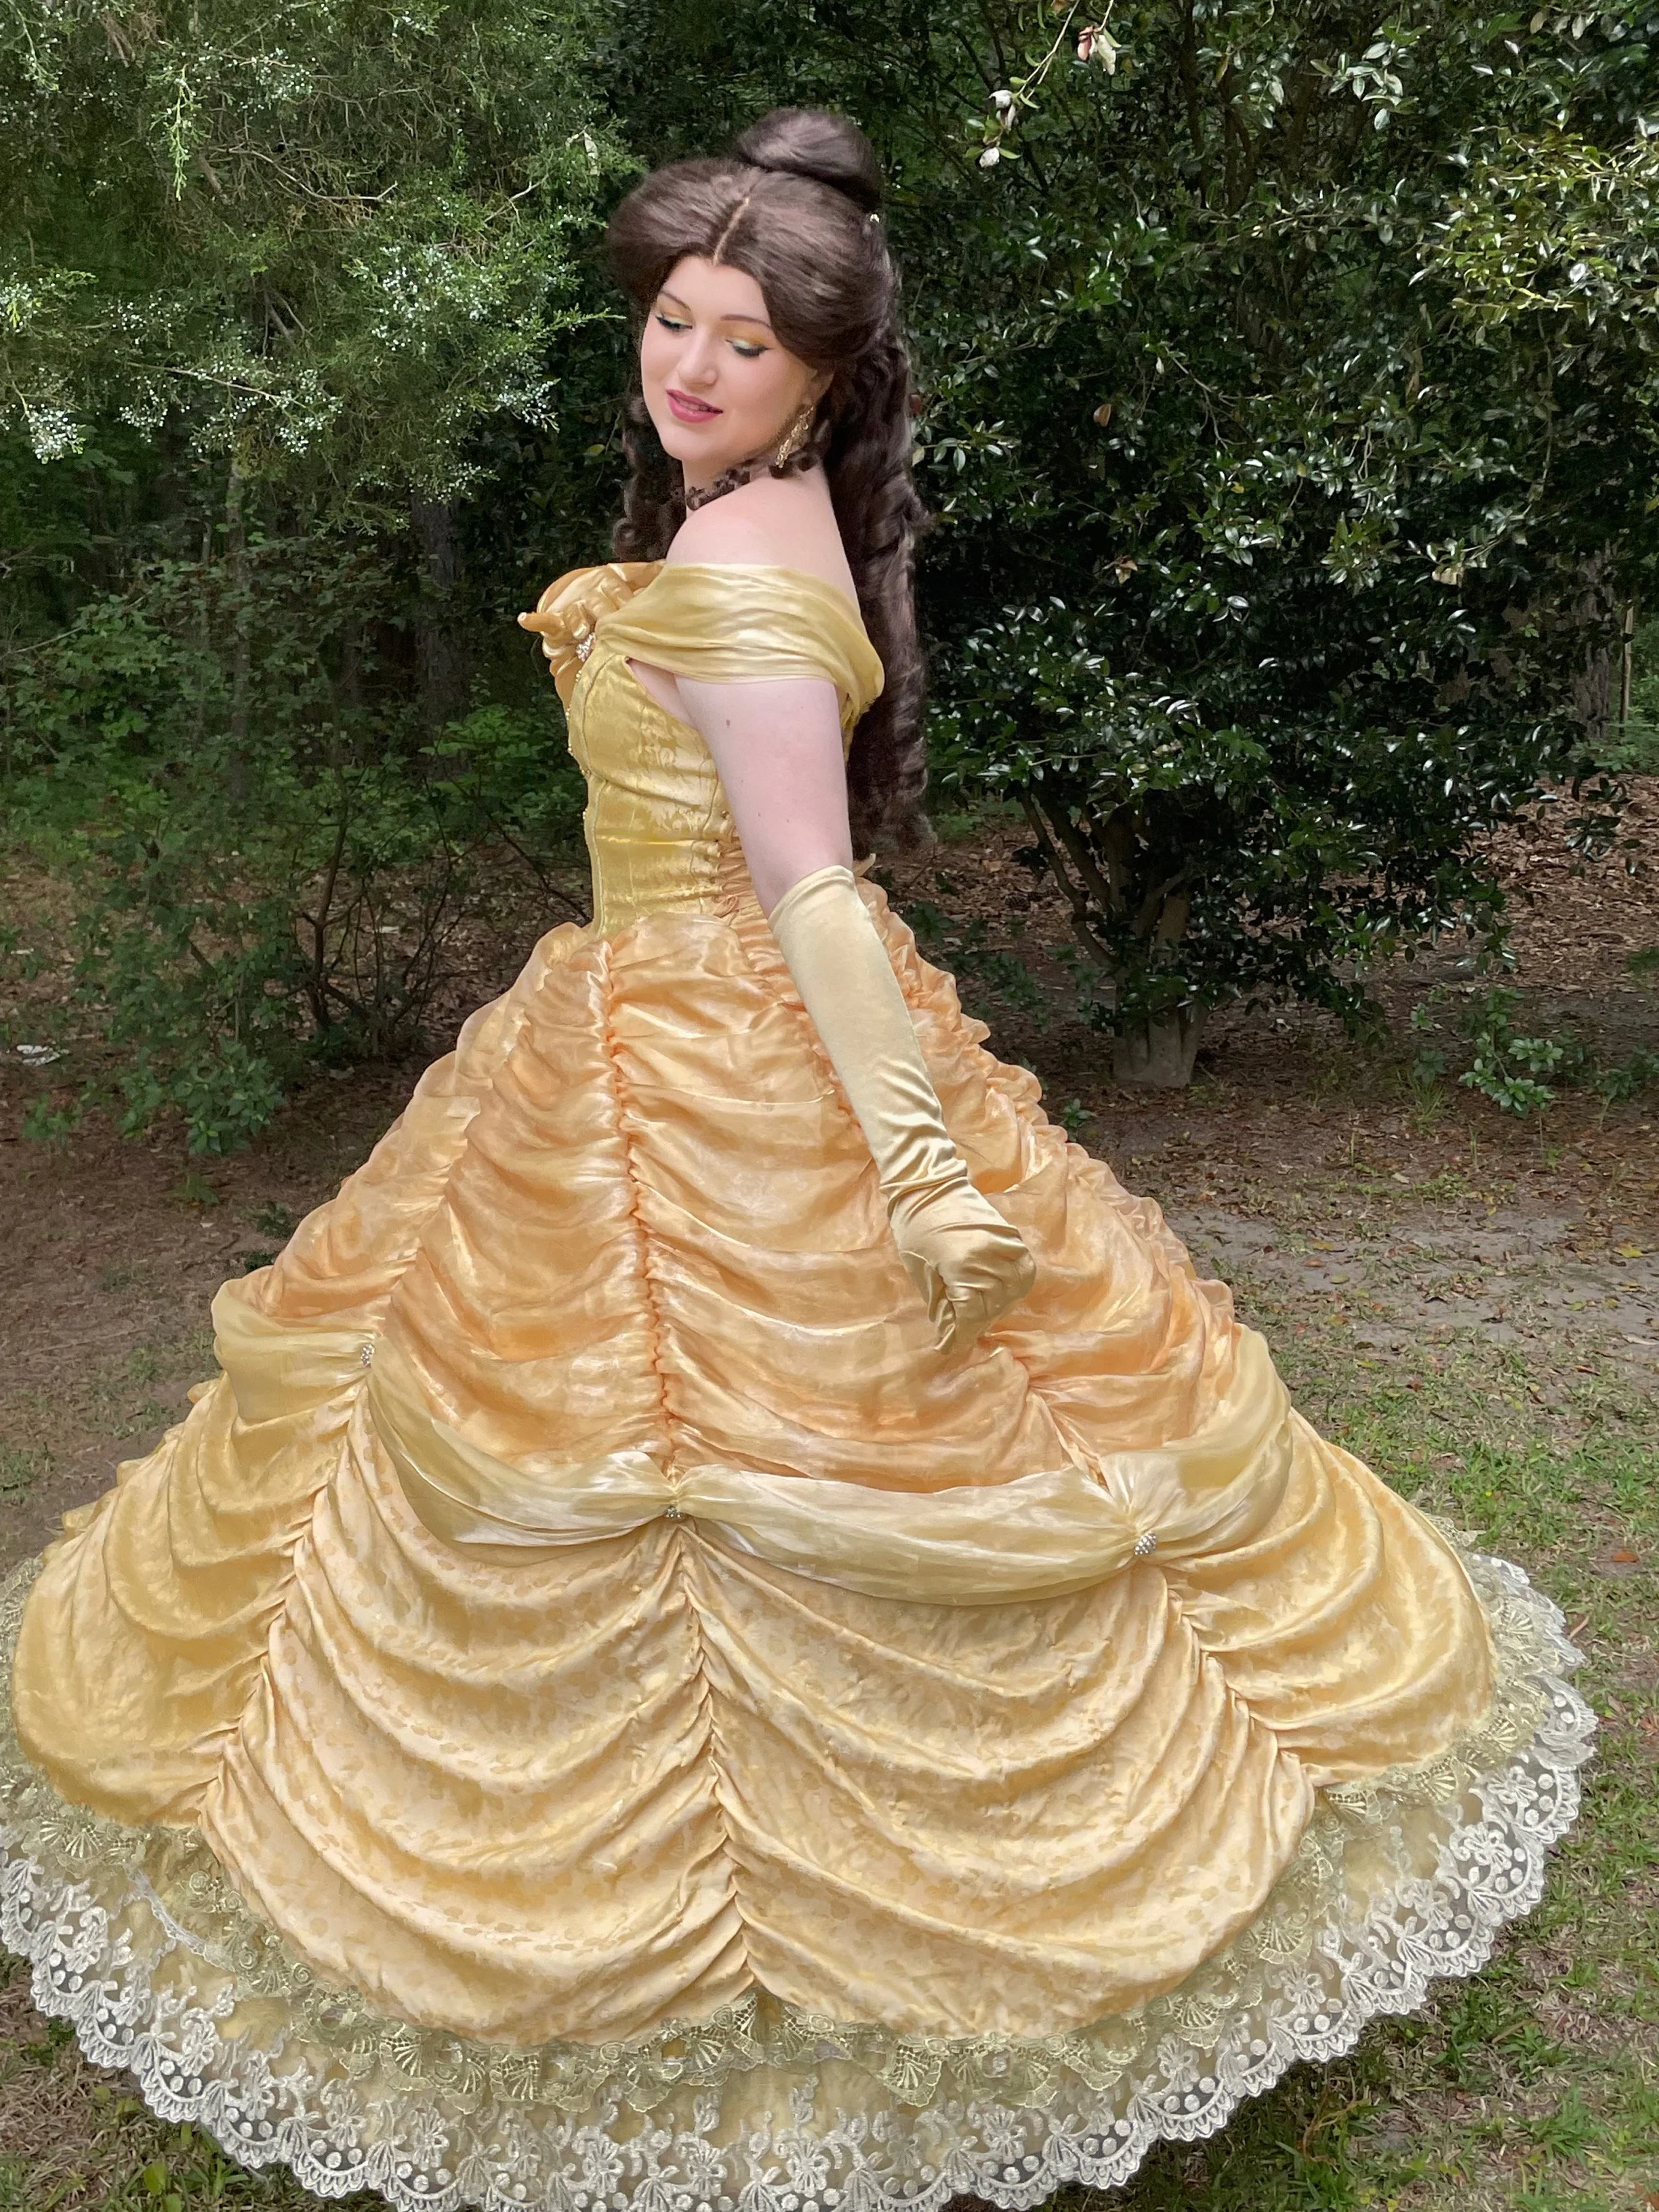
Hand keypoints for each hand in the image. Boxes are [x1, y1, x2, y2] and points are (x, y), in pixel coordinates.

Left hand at [886, 1180, 1035, 1353]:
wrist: (929, 1185)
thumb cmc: (914, 1228)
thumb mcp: (920, 1271)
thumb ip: (941, 1304)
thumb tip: (951, 1336)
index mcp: (963, 1264)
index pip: (971, 1313)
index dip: (962, 1333)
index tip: (951, 1346)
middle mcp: (990, 1256)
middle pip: (994, 1305)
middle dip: (978, 1322)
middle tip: (962, 1328)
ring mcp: (1006, 1244)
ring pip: (1013, 1291)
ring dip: (997, 1307)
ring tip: (979, 1311)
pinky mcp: (1012, 1236)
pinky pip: (1023, 1271)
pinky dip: (1013, 1287)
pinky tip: (998, 1292)